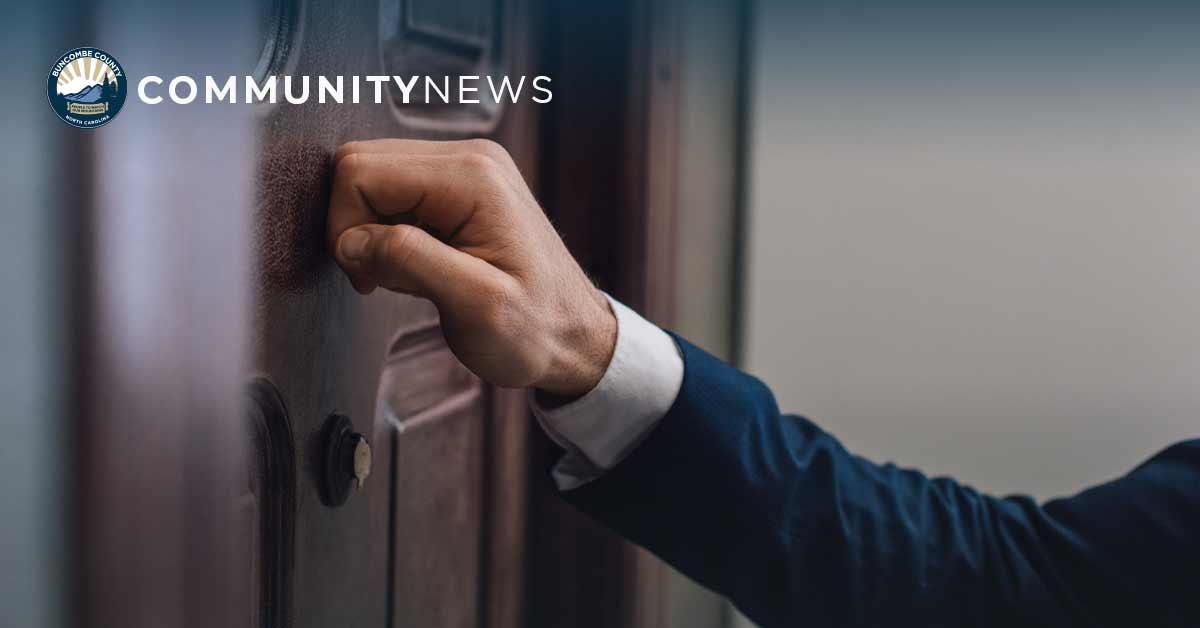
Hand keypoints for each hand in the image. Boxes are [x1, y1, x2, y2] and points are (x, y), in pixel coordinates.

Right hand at [326, 138, 616, 397]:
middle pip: (362, 165)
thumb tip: (353, 240)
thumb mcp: (475, 305)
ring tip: (412, 277)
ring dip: (374, 233)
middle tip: (384, 278)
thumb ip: (411, 261)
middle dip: (356, 227)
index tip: (370, 277)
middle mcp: (470, 158)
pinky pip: (397, 193)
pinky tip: (420, 266)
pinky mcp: (461, 187)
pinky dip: (392, 233)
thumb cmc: (537, 329)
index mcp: (472, 177)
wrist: (574, 336)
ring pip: (375, 179)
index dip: (346, 227)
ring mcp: (467, 169)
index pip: (361, 171)